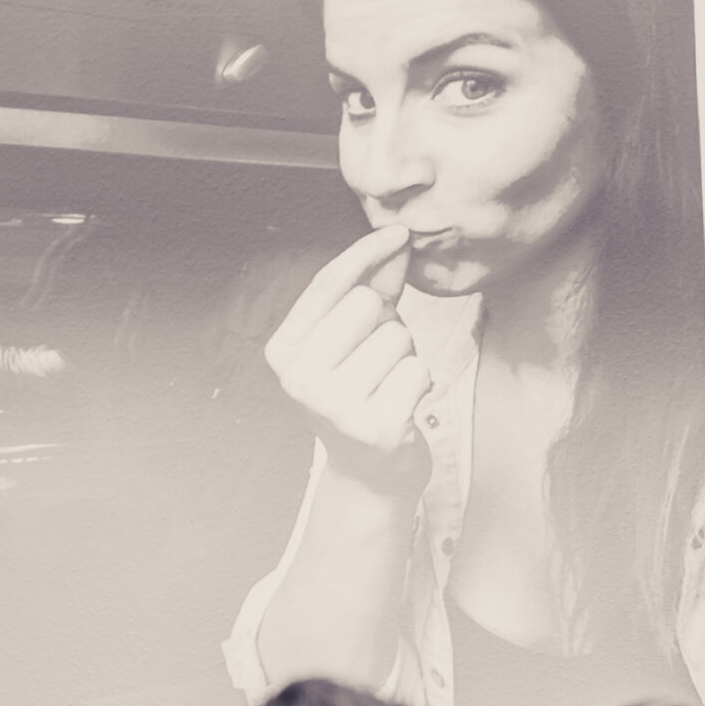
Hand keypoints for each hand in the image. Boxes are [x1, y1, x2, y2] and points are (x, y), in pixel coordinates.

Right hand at [266, 224, 433, 491]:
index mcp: (284, 351)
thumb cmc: (363, 390)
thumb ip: (374, 286)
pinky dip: (420, 384)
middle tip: (378, 359)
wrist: (370, 472)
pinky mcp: (377, 429)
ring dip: (405, 356)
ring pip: (397, 337)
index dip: (366, 251)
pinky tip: (402, 406)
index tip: (398, 233)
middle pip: (366, 303)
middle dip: (387, 322)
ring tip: (388, 384)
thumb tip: (397, 239)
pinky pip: (418, 371)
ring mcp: (335, 407)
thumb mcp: (357, 336)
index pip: (328, 283)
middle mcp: (299, 379)